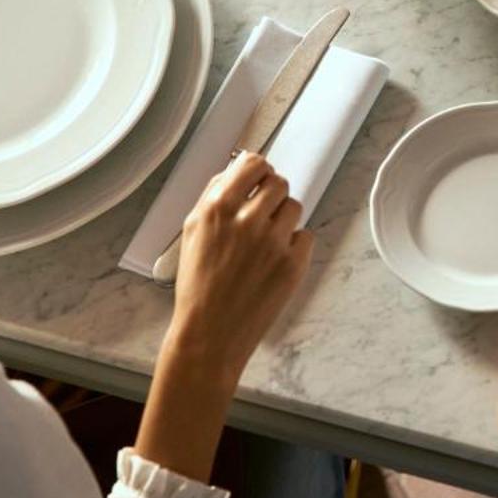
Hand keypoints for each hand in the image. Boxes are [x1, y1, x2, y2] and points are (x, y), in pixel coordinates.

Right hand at [167, 152, 312, 375]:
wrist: (209, 333)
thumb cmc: (198, 285)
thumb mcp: (192, 231)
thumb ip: (214, 194)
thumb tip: (236, 168)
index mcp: (218, 208)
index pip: (254, 164)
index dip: (258, 171)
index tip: (257, 180)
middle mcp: (247, 220)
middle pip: (279, 182)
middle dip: (271, 195)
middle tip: (261, 215)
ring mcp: (273, 242)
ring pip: (294, 207)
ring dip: (283, 219)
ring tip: (265, 242)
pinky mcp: (293, 264)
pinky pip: (305, 236)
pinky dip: (294, 245)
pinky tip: (274, 261)